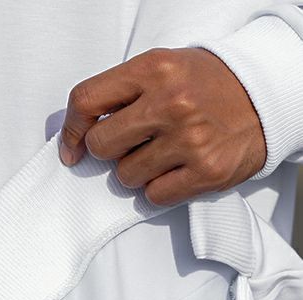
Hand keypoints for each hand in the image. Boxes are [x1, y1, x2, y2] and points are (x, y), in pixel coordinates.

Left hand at [59, 47, 266, 205]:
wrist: (264, 98)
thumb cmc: (205, 85)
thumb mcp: (163, 68)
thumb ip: (122, 92)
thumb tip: (79, 133)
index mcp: (154, 69)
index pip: (87, 101)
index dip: (71, 130)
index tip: (71, 149)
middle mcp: (170, 103)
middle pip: (102, 146)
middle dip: (109, 151)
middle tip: (132, 144)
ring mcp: (189, 140)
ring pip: (126, 176)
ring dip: (137, 171)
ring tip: (162, 153)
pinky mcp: (205, 172)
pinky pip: (154, 196)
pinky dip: (159, 188)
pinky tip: (177, 170)